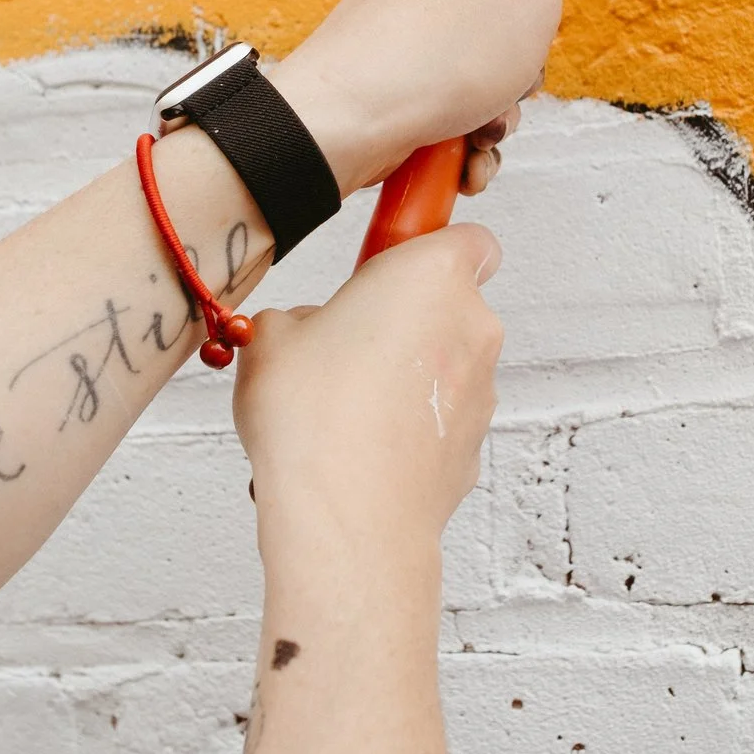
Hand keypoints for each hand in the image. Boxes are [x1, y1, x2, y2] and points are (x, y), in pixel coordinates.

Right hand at [232, 225, 503, 564]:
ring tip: (343, 404)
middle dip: (403, 318)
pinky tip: (360, 446)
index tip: (391, 261)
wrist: (346, 515)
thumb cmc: (315, 417)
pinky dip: (411, 425)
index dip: (431, 246)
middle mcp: (473, 327)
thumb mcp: (273, 334)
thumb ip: (299, 317)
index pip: (470, 237)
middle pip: (450, 305)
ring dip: (406, 375)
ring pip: (444, 366)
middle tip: (345, 341)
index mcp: (433, 275)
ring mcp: (481, 392)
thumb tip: (306, 332)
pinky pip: (439, 419)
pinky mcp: (473, 447)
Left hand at [272, 0, 572, 194]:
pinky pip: (443, 80)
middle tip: (521, 64)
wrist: (351, 115)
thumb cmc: (440, 54)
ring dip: (494, 95)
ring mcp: (404, 4)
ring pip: (476, 46)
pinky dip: (459, 117)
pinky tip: (459, 143)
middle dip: (522, 41)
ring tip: (484, 119)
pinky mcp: (387, 52)